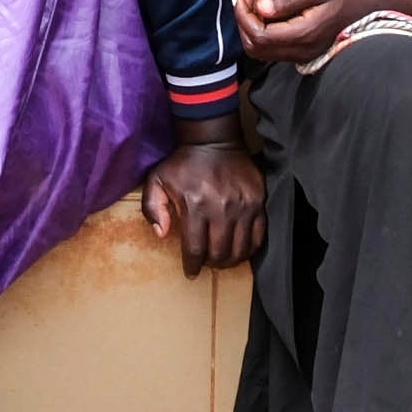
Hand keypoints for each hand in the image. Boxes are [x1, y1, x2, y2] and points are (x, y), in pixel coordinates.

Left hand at [144, 137, 265, 270]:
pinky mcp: (258, 202)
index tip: (191, 271)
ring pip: (240, 249)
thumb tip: (161, 234)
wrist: (214, 140)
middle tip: (207, 263)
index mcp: (194, 205)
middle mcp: (221, 208)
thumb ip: (152, 208)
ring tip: (222, 259)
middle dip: (211, 264)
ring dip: (230, 260)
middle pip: (219, 253)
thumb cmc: (183, 164)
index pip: (195, 249)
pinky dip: (250, 249)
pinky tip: (240, 250)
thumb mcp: (156, 180)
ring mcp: (243, 206)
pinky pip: (259, 236)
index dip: (192, 266)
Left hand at [230, 0, 374, 66]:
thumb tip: (260, 7)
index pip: (259, 34)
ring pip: (262, 50)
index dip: (243, 15)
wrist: (373, 6)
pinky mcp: (303, 51)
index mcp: (303, 34)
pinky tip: (264, 8)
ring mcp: (302, 54)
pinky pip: (272, 48)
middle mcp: (300, 51)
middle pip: (255, 47)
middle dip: (243, 19)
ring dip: (250, 24)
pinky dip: (261, 29)